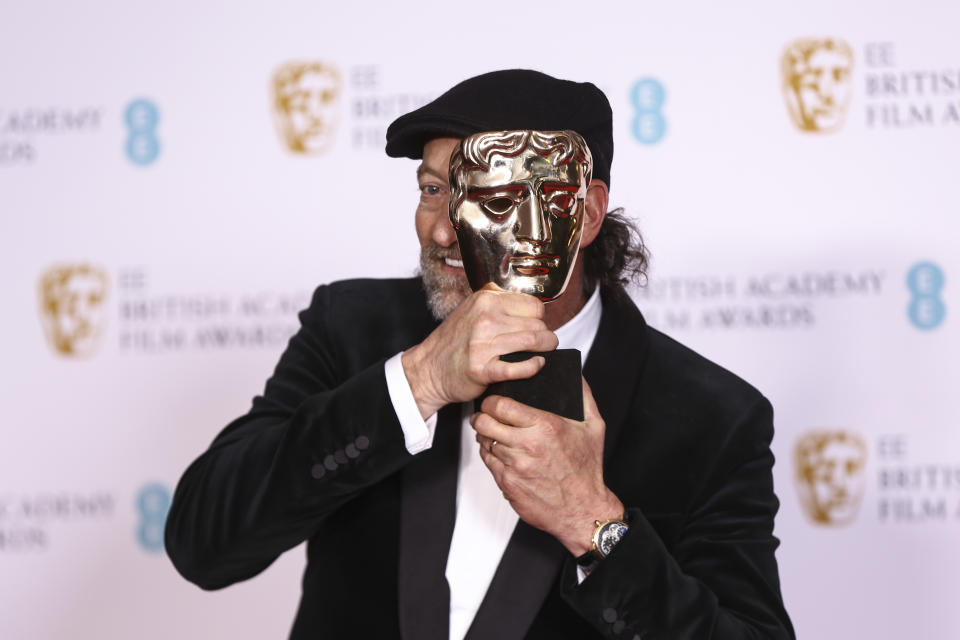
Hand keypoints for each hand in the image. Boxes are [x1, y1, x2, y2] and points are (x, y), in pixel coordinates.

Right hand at [401, 283, 558, 417]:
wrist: (429, 369)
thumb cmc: (453, 341)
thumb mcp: (470, 307)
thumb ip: (495, 298)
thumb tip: (522, 297)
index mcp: (485, 300)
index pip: (534, 305)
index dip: (539, 317)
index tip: (535, 325)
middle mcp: (484, 319)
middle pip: (538, 324)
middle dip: (545, 335)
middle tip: (542, 342)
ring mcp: (483, 345)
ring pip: (534, 342)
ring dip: (545, 349)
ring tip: (542, 352)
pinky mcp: (482, 369)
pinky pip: (520, 367)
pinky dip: (533, 366)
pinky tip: (535, 365)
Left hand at [471, 378, 623, 556]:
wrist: (582, 510)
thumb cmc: (587, 470)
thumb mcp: (594, 427)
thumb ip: (584, 396)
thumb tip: (575, 376)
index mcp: (545, 426)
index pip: (501, 405)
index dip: (492, 400)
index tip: (493, 400)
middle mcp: (526, 446)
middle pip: (485, 422)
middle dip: (482, 416)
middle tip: (486, 415)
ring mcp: (514, 466)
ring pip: (483, 442)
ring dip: (484, 436)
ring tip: (492, 433)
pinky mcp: (507, 483)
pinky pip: (488, 462)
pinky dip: (490, 454)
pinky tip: (500, 452)